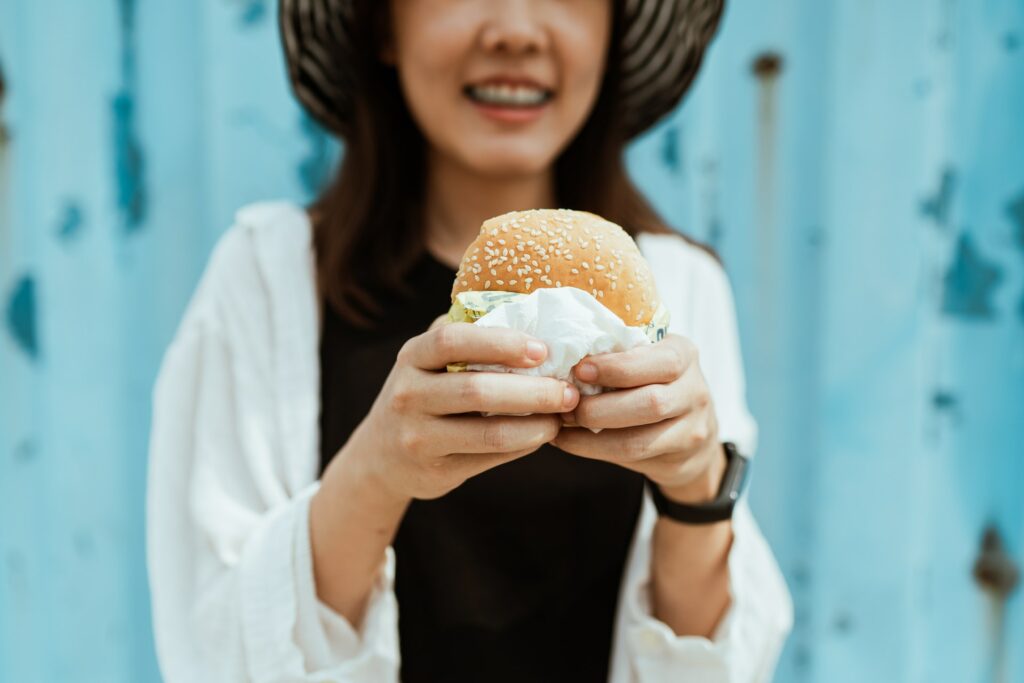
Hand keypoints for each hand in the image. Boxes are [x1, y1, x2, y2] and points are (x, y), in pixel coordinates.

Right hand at [344, 322, 579, 500]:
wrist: (382, 456)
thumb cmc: (424, 393)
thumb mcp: (430, 361)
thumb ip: (466, 336)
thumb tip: (531, 311)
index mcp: (412, 356)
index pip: (451, 341)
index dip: (500, 343)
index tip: (542, 349)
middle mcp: (408, 395)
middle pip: (476, 390)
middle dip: (532, 391)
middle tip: (569, 390)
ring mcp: (418, 437)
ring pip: (488, 432)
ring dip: (535, 424)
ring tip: (563, 416)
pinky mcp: (435, 471)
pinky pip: (490, 458)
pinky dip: (523, 445)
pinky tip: (543, 434)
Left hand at [552, 334, 723, 502]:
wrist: (692, 436)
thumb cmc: (655, 384)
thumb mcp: (649, 358)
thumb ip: (620, 354)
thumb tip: (564, 355)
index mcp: (684, 354)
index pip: (659, 361)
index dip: (617, 368)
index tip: (580, 370)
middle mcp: (695, 390)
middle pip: (651, 403)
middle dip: (600, 406)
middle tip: (565, 403)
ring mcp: (693, 428)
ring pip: (639, 438)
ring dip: (592, 434)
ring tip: (562, 424)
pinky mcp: (680, 458)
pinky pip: (633, 456)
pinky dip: (594, 449)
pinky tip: (569, 440)